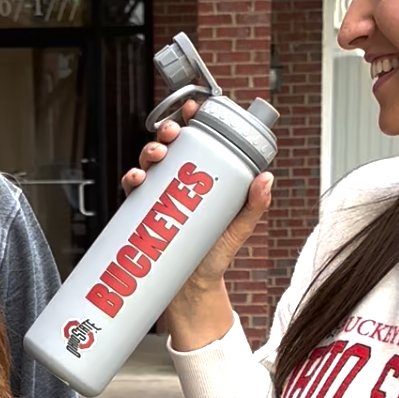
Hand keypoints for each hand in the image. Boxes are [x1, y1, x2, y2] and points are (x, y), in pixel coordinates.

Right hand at [121, 100, 273, 289]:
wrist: (191, 289)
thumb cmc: (215, 256)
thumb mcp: (239, 230)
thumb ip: (254, 206)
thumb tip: (266, 178)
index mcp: (201, 179)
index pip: (197, 142)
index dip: (192, 120)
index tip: (193, 108)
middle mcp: (177, 183)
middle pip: (169, 146)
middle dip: (167, 132)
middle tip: (174, 134)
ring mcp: (158, 197)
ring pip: (149, 163)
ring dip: (149, 151)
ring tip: (158, 155)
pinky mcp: (141, 214)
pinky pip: (132, 191)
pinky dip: (131, 179)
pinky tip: (138, 179)